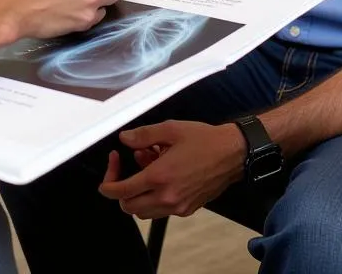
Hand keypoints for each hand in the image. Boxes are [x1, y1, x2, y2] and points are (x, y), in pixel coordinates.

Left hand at [98, 121, 245, 218]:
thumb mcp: (170, 129)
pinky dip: (153, 195)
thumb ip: (143, 135)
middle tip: (124, 166)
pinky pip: (161, 209)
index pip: (121, 192)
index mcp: (159, 177)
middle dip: (121, 188)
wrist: (233, 154)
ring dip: (138, 193)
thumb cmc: (204, 140)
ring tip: (146, 164)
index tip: (111, 165)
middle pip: (129, 206)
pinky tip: (161, 171)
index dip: (108, 182)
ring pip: (144, 211)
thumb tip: (124, 139)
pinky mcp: (187, 209)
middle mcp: (167, 197)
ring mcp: (178, 207)